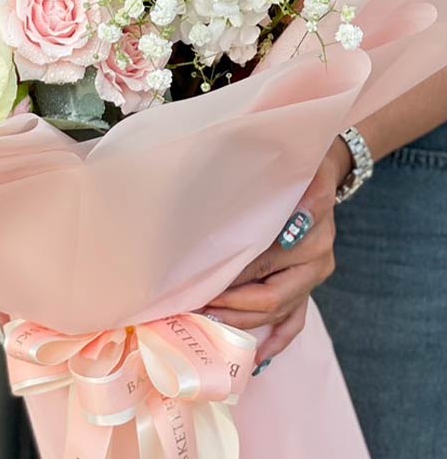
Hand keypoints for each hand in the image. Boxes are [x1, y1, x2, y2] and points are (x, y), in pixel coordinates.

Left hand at [204, 138, 352, 365]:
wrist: (325, 165)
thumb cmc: (295, 162)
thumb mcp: (284, 165)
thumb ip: (263, 185)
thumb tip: (225, 212)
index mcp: (310, 224)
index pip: (264, 260)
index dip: (233, 275)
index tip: (201, 282)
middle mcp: (317, 256)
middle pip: (272, 294)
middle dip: (231, 306)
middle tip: (195, 309)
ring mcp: (316, 275)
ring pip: (280, 311)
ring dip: (244, 323)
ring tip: (208, 328)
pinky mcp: (311, 285)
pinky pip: (296, 321)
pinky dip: (276, 341)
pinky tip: (254, 357)